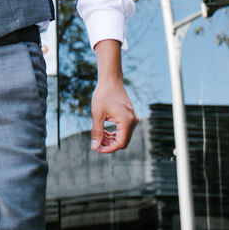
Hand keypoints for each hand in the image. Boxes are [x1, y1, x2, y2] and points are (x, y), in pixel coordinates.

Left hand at [90, 39, 135, 153]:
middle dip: (110, 144)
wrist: (110, 80)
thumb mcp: (97, 114)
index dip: (108, 149)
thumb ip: (97, 132)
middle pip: (123, 142)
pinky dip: (115, 133)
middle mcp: (133, 121)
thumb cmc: (103, 94)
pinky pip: (124, 130)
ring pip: (124, 137)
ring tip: (99, 135)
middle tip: (96, 142)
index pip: (120, 143)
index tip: (97, 149)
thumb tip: (95, 147)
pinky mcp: (130, 116)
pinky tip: (104, 131)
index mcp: (126, 121)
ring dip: (112, 139)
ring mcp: (133, 119)